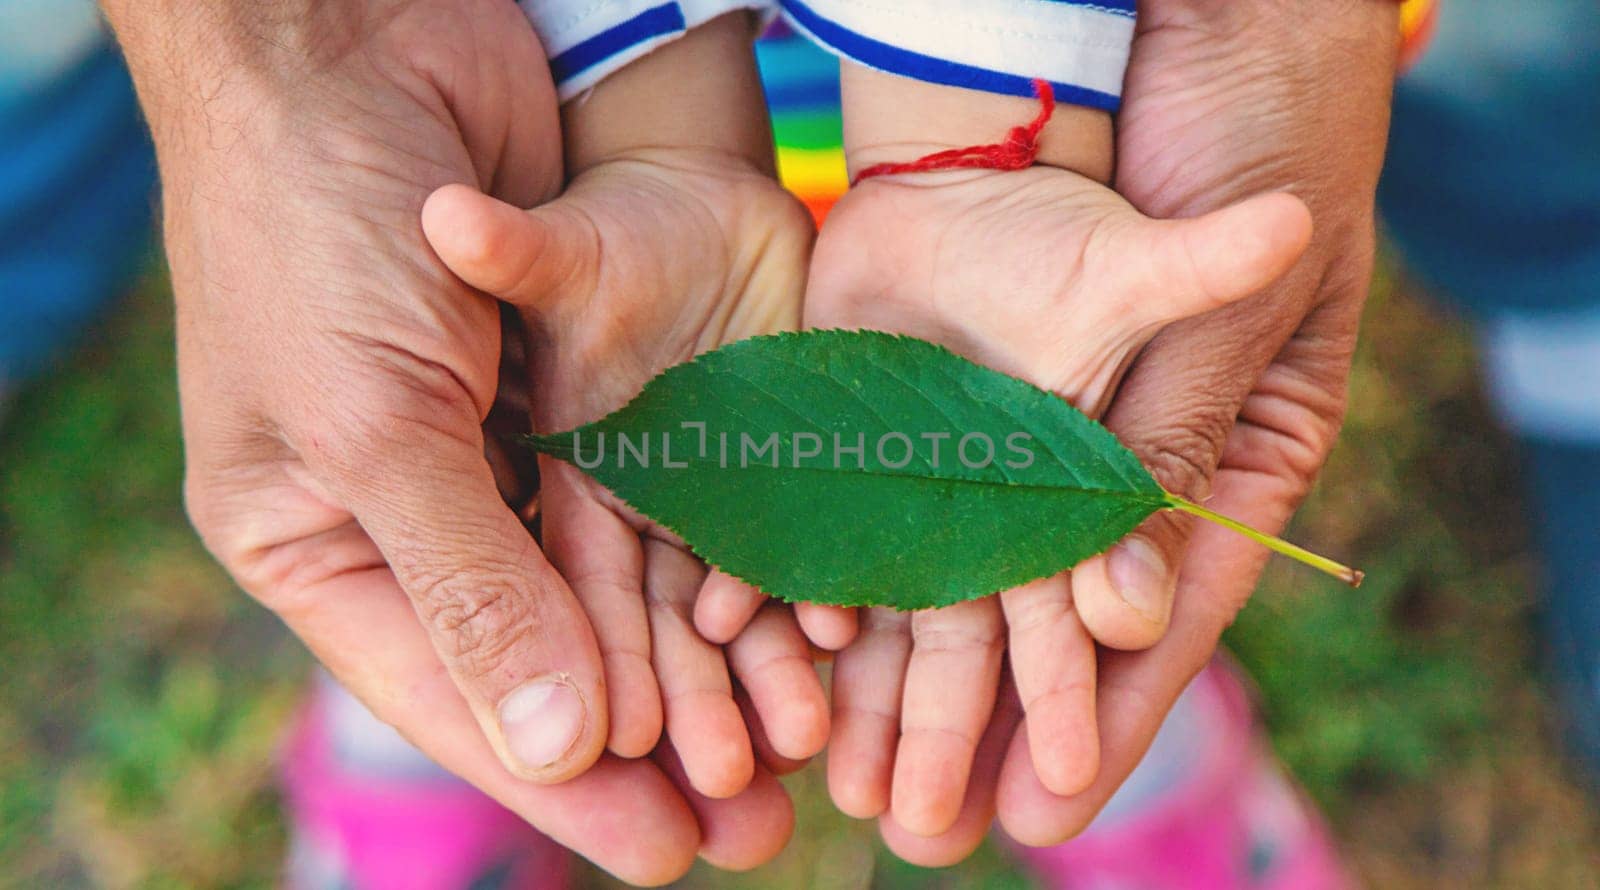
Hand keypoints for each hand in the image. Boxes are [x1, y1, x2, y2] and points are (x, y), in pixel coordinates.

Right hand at [104, 0, 788, 878]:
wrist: (359, 43)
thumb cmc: (314, 233)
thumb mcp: (373, 427)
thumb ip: (466, 584)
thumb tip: (555, 745)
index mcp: (328, 538)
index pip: (454, 688)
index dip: (557, 781)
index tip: (660, 854)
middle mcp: (426, 502)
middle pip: (548, 650)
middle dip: (652, 738)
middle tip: (752, 828)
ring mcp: (513, 437)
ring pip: (619, 578)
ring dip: (704, 661)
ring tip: (799, 747)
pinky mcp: (589, 375)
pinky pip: (664, 479)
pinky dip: (722, 545)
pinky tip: (798, 610)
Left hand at [805, 65, 1310, 842]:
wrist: (1017, 114)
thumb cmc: (1141, 171)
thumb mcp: (1181, 273)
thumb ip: (1183, 373)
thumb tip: (1145, 561)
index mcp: (1164, 459)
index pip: (1143, 601)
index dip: (1102, 702)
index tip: (1056, 788)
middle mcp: (1061, 482)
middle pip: (1022, 626)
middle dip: (976, 729)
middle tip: (932, 831)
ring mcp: (970, 461)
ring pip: (927, 593)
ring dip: (884, 690)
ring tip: (845, 785)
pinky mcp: (886, 423)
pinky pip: (845, 518)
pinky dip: (806, 585)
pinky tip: (759, 655)